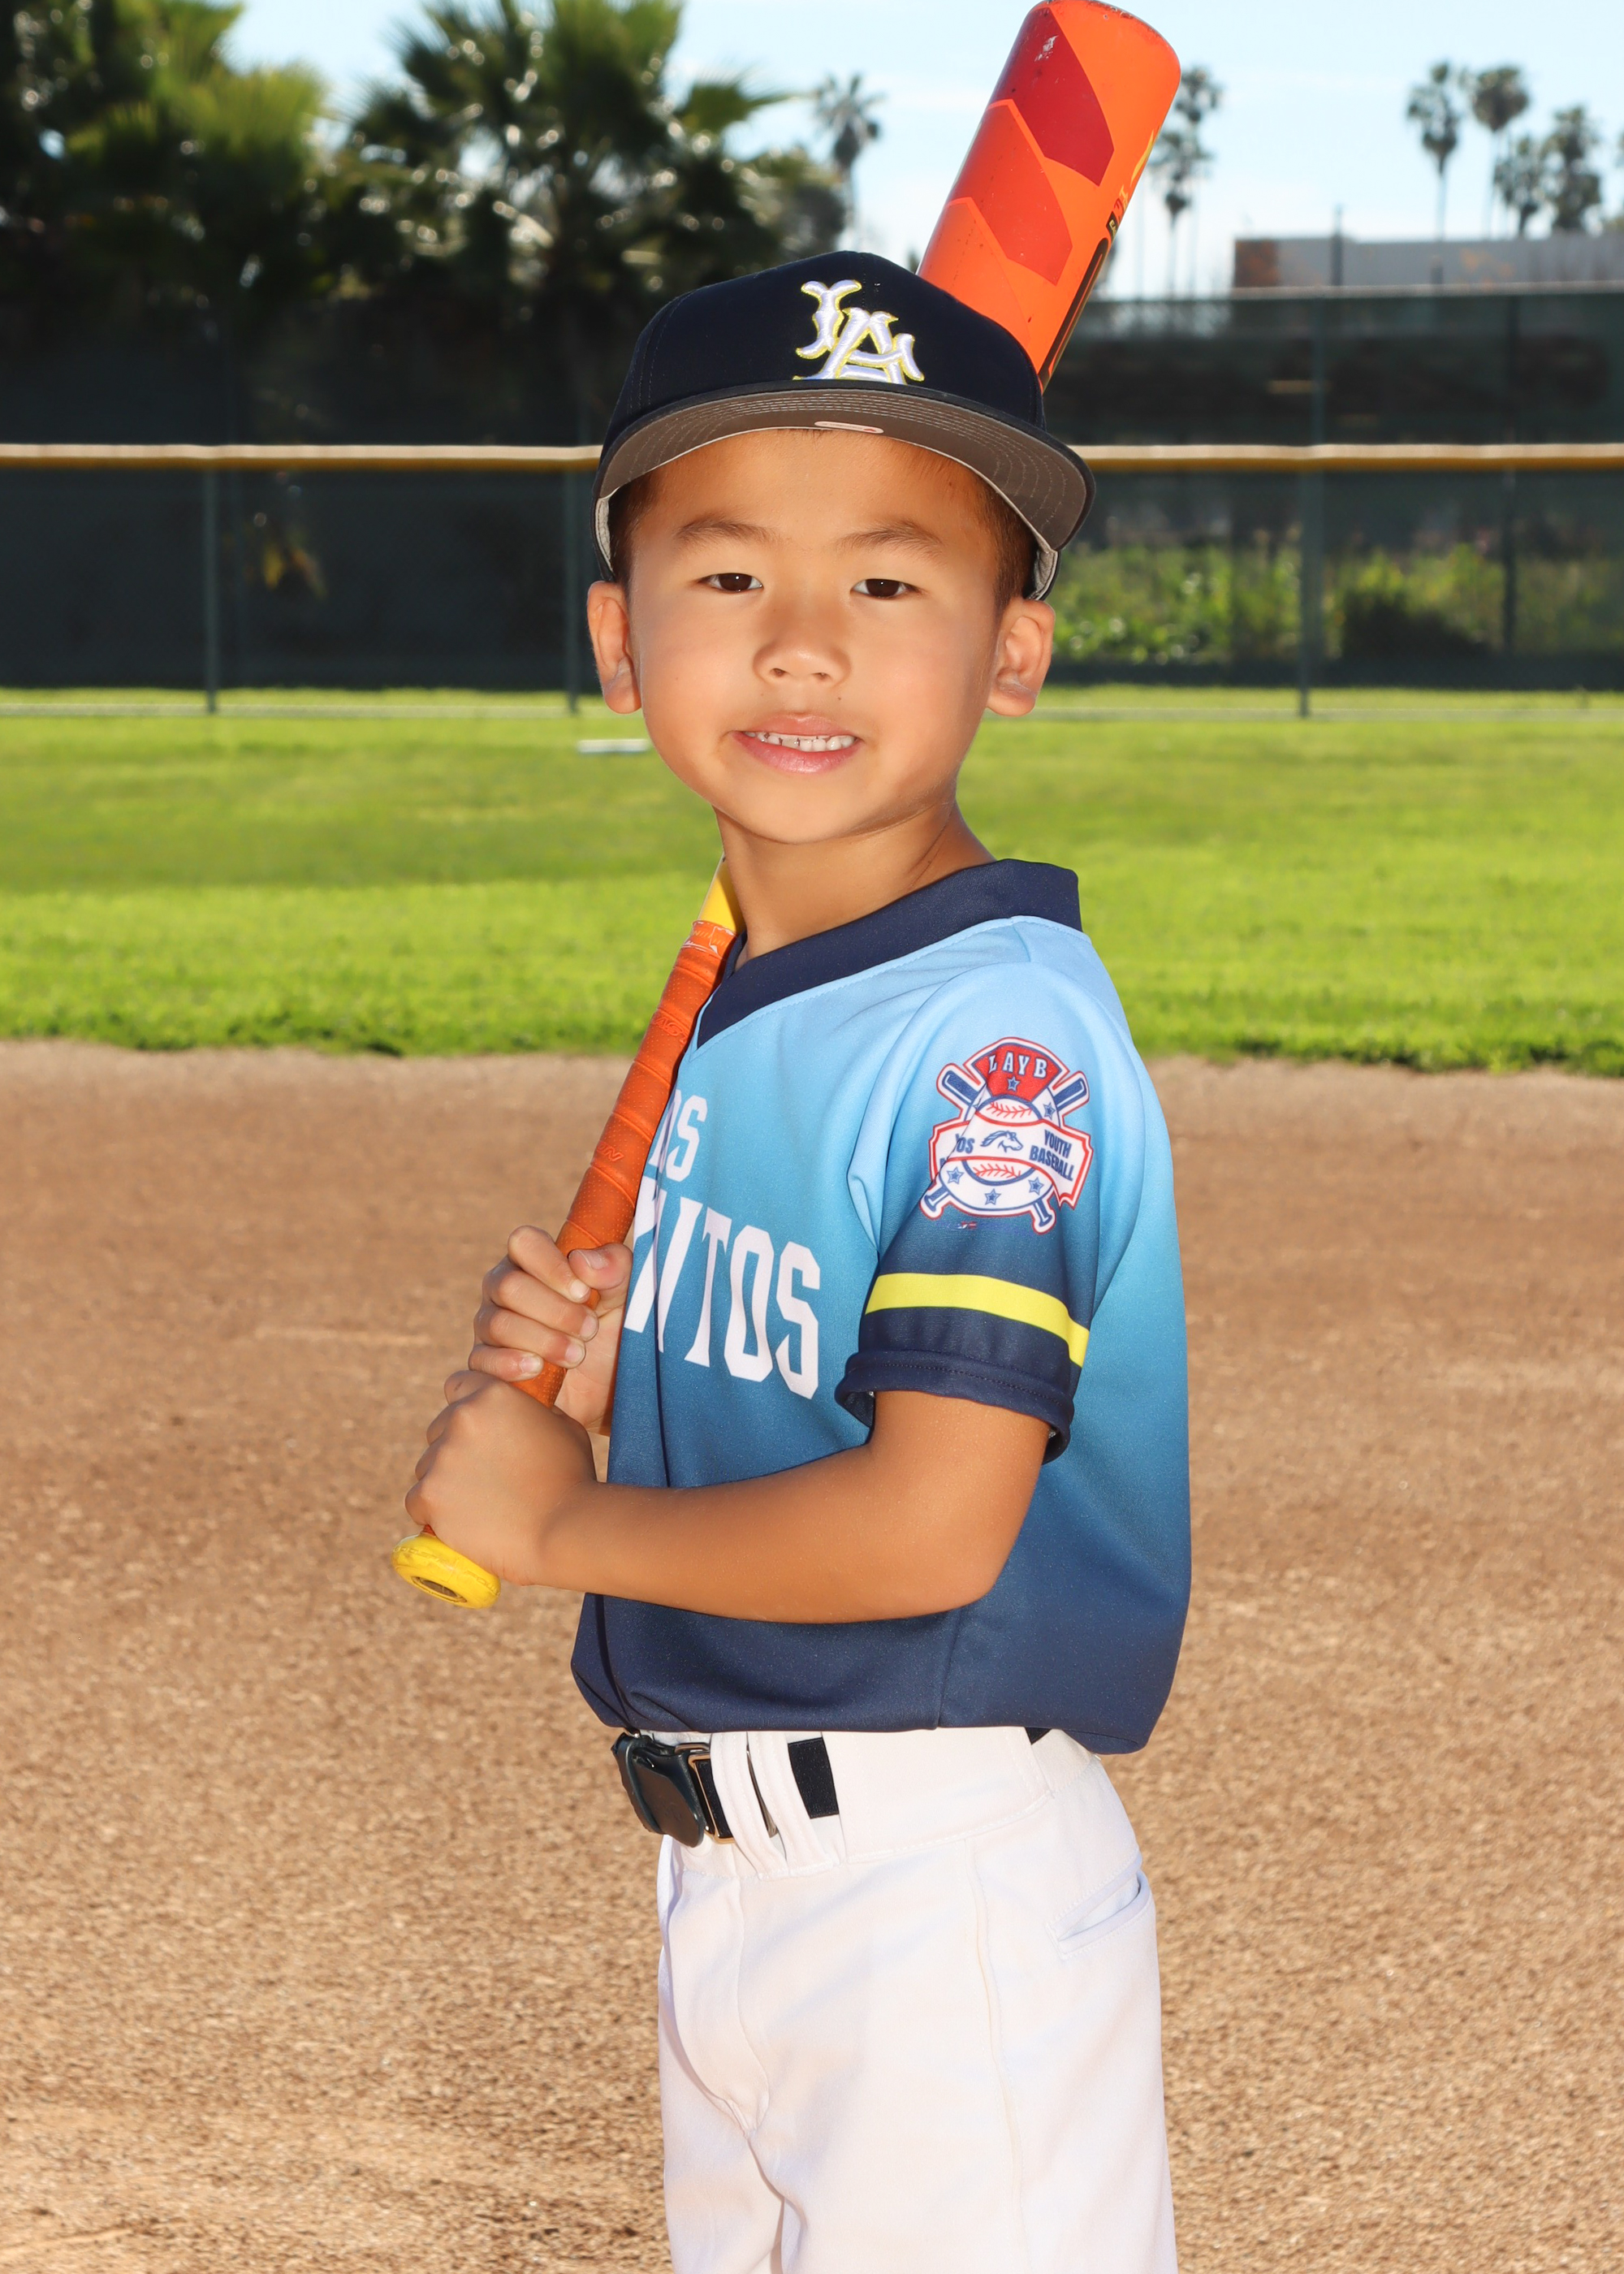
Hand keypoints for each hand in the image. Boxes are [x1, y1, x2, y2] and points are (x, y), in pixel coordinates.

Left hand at [405, 1379, 595, 1586]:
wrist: (565, 1530)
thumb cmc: (573, 1480)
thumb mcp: (563, 1428)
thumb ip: (535, 1413)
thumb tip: (522, 1414)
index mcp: (493, 1394)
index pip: (457, 1385)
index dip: (466, 1408)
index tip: (477, 1430)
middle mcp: (461, 1417)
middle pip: (438, 1429)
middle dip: (454, 1448)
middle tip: (481, 1477)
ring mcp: (442, 1456)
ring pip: (427, 1466)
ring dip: (444, 1481)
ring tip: (477, 1505)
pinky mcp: (428, 1494)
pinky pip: (416, 1500)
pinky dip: (432, 1512)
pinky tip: (458, 1522)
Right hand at [466, 1226, 631, 1433]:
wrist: (606, 1388)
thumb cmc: (613, 1330)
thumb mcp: (627, 1297)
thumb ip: (615, 1268)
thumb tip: (581, 1260)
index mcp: (535, 1261)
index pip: (524, 1242)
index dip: (551, 1266)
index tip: (583, 1293)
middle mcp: (504, 1287)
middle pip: (508, 1285)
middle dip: (555, 1311)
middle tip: (589, 1330)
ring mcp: (490, 1325)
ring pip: (497, 1323)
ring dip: (543, 1340)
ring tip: (577, 1355)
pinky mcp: (485, 1363)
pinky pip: (482, 1359)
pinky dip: (511, 1364)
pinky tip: (538, 1369)